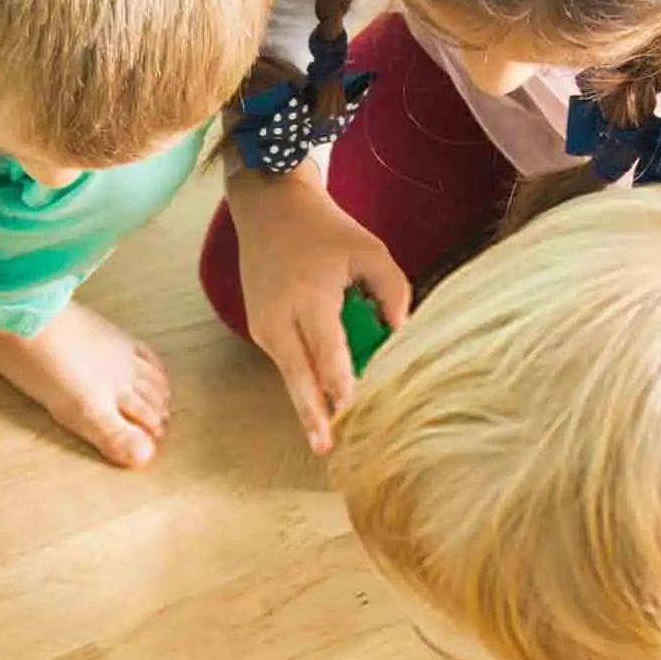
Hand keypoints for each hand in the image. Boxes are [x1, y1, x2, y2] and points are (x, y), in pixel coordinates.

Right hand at [227, 166, 410, 454]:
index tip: (351, 411)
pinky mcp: (260, 332)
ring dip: (309, 406)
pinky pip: (287, 363)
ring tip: (325, 437)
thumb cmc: (325, 230)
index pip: (327, 352)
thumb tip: (400, 335)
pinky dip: (305, 380)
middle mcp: (280, 318)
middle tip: (325, 449)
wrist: (269, 210)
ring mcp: (265, 328)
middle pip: (298, 378)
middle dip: (313, 415)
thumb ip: (393, 291)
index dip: (339, 385)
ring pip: (290, 377)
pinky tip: (323, 399)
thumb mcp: (369, 250)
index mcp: (309, 297)